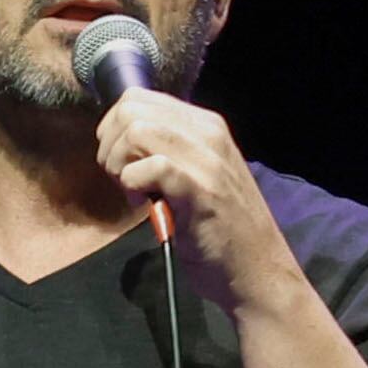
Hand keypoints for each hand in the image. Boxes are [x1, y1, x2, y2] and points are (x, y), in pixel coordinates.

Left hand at [94, 89, 305, 318]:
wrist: (255, 268)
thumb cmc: (217, 228)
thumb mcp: (193, 175)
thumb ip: (165, 152)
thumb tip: (119, 141)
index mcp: (205, 125)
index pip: (137, 99)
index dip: (113, 131)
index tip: (122, 165)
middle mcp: (209, 132)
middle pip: (130, 110)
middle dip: (111, 147)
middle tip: (123, 180)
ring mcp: (208, 159)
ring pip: (137, 131)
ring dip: (121, 165)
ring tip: (134, 193)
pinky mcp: (202, 189)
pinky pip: (152, 167)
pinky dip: (134, 185)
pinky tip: (144, 204)